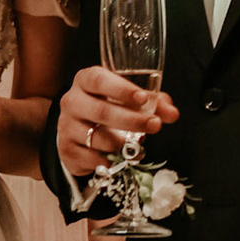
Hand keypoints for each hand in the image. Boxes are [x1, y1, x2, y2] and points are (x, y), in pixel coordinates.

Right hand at [56, 65, 177, 177]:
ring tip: (138, 146)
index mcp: (85, 80)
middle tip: (154, 125)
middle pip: (101, 111)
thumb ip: (153, 102)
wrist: (77, 129)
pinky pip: (91, 158)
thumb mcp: (128, 98)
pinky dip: (109, 160)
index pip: (99, 80)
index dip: (121, 89)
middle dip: (132, 120)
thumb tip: (172, 114)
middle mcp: (72, 101)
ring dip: (123, 144)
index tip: (143, 98)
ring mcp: (66, 126)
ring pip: (97, 138)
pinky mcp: (66, 149)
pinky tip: (119, 158)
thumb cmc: (107, 106)